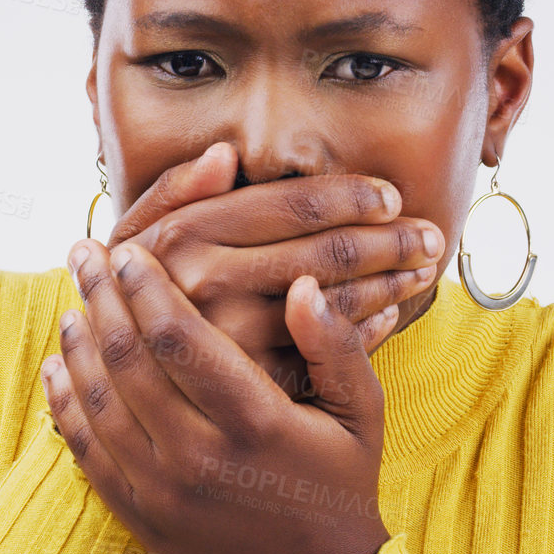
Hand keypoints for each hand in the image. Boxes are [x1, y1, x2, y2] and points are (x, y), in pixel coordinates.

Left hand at [42, 238, 390, 553]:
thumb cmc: (342, 485)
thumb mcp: (361, 413)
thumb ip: (335, 345)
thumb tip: (303, 283)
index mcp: (256, 423)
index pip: (178, 338)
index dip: (145, 287)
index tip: (126, 250)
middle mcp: (201, 458)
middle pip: (128, 360)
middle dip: (99, 297)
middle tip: (82, 253)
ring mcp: (163, 494)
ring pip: (99, 403)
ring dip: (77, 346)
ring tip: (71, 304)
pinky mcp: (140, 520)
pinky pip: (87, 454)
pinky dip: (65, 405)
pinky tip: (57, 367)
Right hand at [94, 143, 444, 397]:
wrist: (123, 396)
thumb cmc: (134, 298)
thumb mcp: (137, 239)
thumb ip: (176, 193)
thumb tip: (224, 156)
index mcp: (184, 236)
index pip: (292, 204)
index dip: (352, 196)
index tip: (392, 198)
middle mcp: (206, 286)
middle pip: (326, 251)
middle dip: (391, 239)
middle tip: (430, 236)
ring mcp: (231, 341)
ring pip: (336, 302)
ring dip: (391, 281)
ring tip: (421, 268)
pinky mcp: (251, 387)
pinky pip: (328, 355)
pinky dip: (369, 331)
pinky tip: (389, 313)